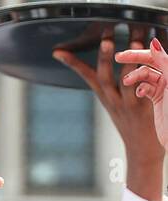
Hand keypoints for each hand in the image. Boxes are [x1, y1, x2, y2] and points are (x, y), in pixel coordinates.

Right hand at [58, 33, 163, 200]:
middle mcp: (114, 101)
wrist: (143, 154)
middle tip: (106, 34)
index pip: (86, 77)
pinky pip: (146, 87)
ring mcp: (129, 104)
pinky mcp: (145, 107)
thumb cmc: (135, 128)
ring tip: (136, 38)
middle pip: (104, 75)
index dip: (72, 64)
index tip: (58, 51)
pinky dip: (149, 74)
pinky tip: (154, 61)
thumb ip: (119, 88)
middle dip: (104, 54)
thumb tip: (121, 69)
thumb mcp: (121, 107)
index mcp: (106, 99)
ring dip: (130, 57)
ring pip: (126, 78)